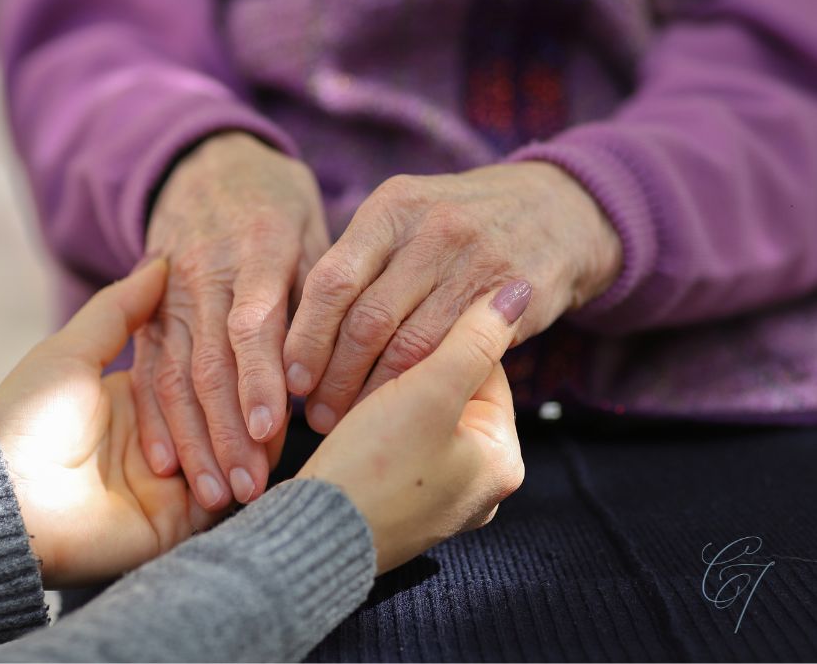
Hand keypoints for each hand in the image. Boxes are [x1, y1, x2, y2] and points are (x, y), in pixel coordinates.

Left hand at [0, 259, 287, 587]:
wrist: (3, 495)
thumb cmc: (28, 417)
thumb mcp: (74, 350)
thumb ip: (120, 310)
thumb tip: (160, 262)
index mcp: (136, 402)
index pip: (198, 377)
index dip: (230, 364)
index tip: (262, 345)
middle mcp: (159, 443)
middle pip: (220, 419)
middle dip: (251, 407)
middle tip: (284, 385)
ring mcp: (169, 486)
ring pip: (229, 458)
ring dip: (254, 444)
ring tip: (280, 424)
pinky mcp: (174, 523)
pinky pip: (221, 501)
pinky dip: (243, 479)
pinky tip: (265, 458)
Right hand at [133, 132, 329, 510]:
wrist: (207, 165)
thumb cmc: (276, 205)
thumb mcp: (309, 229)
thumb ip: (318, 294)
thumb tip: (335, 368)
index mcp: (256, 249)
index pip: (254, 323)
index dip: (260, 379)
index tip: (273, 432)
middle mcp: (205, 274)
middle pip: (210, 361)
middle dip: (228, 430)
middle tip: (249, 489)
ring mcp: (169, 294)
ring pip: (174, 374)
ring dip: (193, 438)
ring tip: (213, 493)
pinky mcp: (147, 311)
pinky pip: (147, 368)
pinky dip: (154, 418)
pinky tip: (165, 462)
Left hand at [284, 161, 621, 432]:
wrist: (558, 211)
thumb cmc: (458, 224)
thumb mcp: (408, 217)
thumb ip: (360, 261)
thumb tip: (296, 330)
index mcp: (392, 208)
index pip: (332, 280)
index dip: (306, 337)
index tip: (291, 378)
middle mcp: (432, 230)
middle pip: (365, 320)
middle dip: (334, 376)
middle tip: (316, 412)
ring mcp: (476, 263)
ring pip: (409, 347)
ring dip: (373, 393)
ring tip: (350, 418)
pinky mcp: (512, 299)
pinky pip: (455, 356)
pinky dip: (421, 388)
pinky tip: (401, 407)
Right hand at [297, 282, 528, 572]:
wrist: (311, 538)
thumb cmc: (374, 468)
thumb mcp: (430, 392)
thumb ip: (474, 338)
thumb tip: (519, 292)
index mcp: (503, 461)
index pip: (487, 371)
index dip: (444, 340)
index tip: (405, 327)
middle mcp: (480, 485)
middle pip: (455, 395)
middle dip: (415, 371)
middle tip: (375, 359)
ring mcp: (439, 499)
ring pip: (422, 418)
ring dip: (391, 395)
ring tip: (356, 390)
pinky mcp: (401, 504)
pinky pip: (399, 446)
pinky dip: (376, 426)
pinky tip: (350, 420)